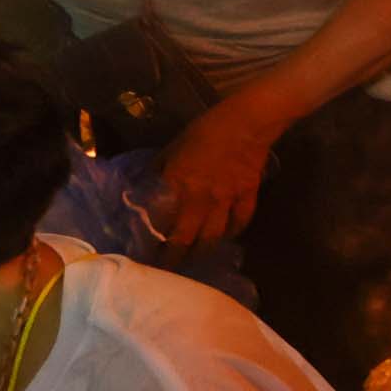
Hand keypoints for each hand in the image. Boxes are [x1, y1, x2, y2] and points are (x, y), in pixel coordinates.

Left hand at [151, 97, 285, 248]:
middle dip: (175, 257)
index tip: (143, 252)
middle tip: (168, 268)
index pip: (160, 222)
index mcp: (177, 185)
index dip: (151, 241)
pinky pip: (240, 221)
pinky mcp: (247, 196)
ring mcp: (226, 200)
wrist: (246, 122)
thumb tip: (147, 188)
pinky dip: (233, 232)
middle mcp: (200, 199)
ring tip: (195, 259)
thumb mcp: (171, 147)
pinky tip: (226, 237)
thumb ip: (159, 171)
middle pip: (186, 238)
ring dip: (202, 251)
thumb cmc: (204, 131)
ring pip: (213, 236)